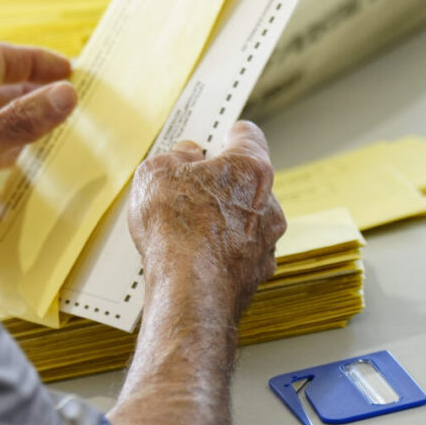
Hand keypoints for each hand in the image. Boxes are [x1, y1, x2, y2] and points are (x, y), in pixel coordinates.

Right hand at [127, 121, 283, 319]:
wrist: (188, 290)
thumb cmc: (177, 230)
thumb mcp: (156, 173)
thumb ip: (175, 157)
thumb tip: (185, 156)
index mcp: (250, 168)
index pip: (248, 136)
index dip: (229, 134)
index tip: (221, 136)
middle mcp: (268, 203)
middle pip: (246, 181)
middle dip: (221, 183)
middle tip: (189, 186)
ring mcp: (267, 241)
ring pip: (245, 220)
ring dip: (223, 220)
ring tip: (186, 228)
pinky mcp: (257, 273)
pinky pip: (240, 252)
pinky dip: (222, 251)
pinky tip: (194, 254)